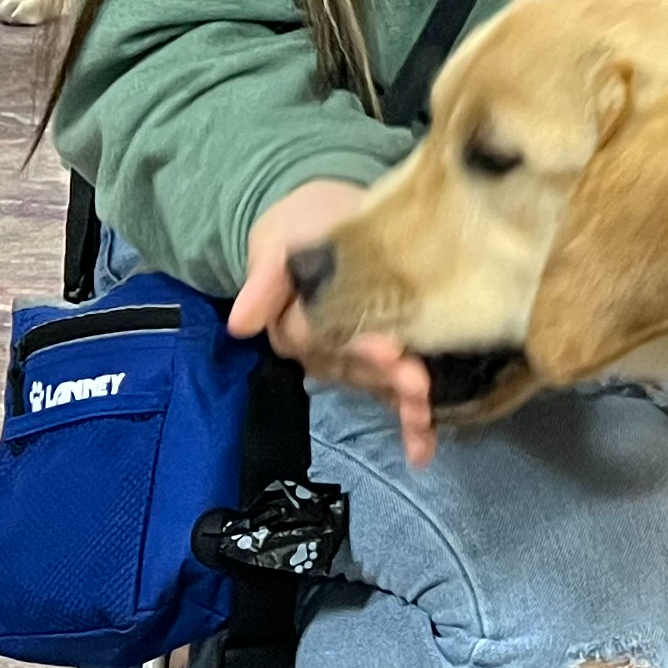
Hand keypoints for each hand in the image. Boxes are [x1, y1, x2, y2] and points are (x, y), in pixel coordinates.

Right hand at [232, 177, 446, 463]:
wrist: (325, 218)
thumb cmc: (301, 224)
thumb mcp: (279, 239)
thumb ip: (265, 280)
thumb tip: (240, 323)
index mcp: (295, 321)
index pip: (324, 340)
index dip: (359, 346)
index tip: (391, 348)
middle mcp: (322, 348)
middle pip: (356, 367)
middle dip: (389, 378)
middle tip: (419, 384)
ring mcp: (350, 358)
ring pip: (376, 386)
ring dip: (403, 405)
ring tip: (426, 416)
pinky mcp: (378, 361)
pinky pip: (390, 397)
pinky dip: (410, 424)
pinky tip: (424, 450)